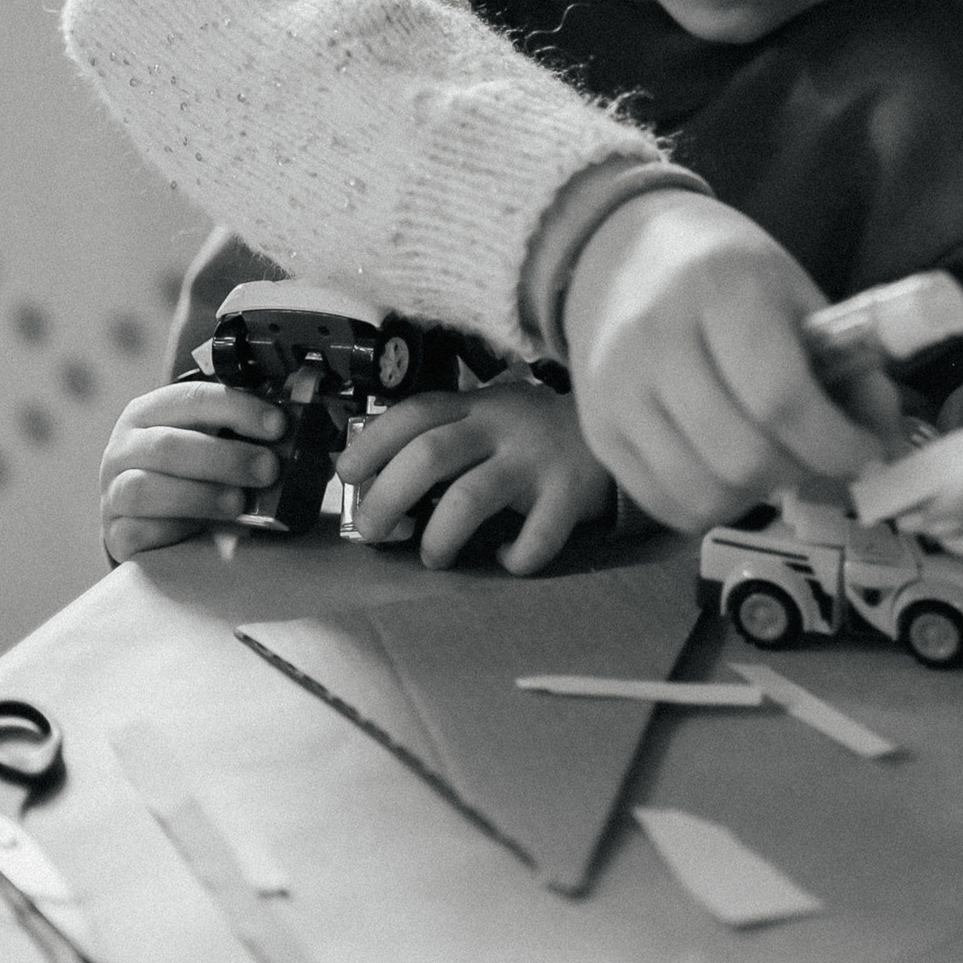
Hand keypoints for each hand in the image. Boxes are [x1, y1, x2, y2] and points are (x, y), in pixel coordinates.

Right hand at [99, 379, 285, 562]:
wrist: (151, 515)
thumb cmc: (191, 469)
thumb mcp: (217, 439)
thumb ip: (250, 431)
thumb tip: (305, 426)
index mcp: (152, 411)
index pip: (192, 398)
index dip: (238, 408)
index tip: (277, 425)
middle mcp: (125, 447)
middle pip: (168, 445)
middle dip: (226, 457)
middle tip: (268, 469)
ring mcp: (113, 491)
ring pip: (144, 488)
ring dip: (200, 494)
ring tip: (239, 503)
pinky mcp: (116, 532)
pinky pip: (137, 530)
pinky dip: (174, 529)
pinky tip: (202, 529)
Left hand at [337, 382, 610, 572]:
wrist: (615, 426)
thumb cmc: (534, 433)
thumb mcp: (491, 417)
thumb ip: (446, 438)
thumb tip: (376, 486)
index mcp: (477, 406)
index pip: (414, 413)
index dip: (372, 443)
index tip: (347, 474)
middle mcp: (502, 426)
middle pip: (429, 455)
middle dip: (387, 499)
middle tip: (374, 531)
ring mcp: (536, 459)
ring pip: (470, 498)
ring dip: (438, 537)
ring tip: (434, 556)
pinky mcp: (570, 492)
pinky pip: (535, 536)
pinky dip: (513, 556)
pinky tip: (504, 556)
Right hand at [561, 189, 900, 531]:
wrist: (624, 249)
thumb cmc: (726, 271)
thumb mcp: (795, 292)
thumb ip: (845, 363)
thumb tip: (882, 433)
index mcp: (721, 289)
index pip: (780, 397)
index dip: (834, 442)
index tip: (864, 451)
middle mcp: (658, 340)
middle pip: (741, 455)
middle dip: (800, 472)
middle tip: (822, 458)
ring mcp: (618, 390)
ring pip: (702, 492)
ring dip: (756, 497)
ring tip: (776, 463)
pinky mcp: (597, 429)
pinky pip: (664, 503)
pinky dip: (711, 504)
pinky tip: (731, 472)